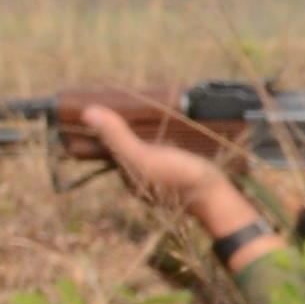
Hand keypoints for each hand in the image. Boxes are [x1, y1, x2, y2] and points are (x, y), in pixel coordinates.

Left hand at [72, 104, 255, 242]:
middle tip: (126, 106)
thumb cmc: (178, 177)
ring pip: (145, 152)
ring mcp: (161, 179)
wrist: (217, 198)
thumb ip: (117, 136)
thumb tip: (87, 112)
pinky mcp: (179, 176)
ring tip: (148, 115)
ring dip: (144, 136)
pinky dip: (162, 143)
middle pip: (126, 149)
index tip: (106, 105)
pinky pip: (163, 156)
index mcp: (127, 175)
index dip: (106, 127)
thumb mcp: (143, 156)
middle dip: (124, 131)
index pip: (110, 147)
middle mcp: (140, 179)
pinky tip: (170, 134)